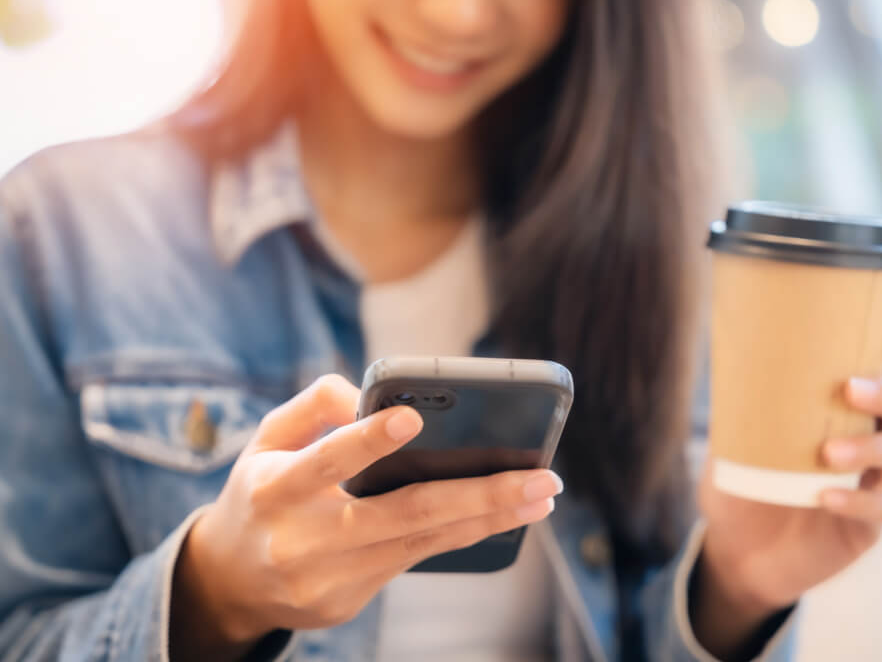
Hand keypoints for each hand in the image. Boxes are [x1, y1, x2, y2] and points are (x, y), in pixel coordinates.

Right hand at [169, 375, 562, 659]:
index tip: (414, 417)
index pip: (323, 461)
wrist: (227, 582)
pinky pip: (415, 560)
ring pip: (422, 542)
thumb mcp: (266, 441)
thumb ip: (312, 407)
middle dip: (478, 494)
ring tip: (540, 495)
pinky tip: (504, 516)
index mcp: (274, 490)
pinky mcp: (348, 602)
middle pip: (400, 514)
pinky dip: (461, 535)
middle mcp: (302, 540)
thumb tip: (369, 394)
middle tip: (540, 476)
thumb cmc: (260, 492)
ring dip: (488, 518)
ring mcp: (329, 579)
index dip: (367, 440)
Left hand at [693, 326, 881, 657]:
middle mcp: (870, 442)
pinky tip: (825, 497)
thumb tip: (729, 360)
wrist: (737, 552)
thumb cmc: (741, 486)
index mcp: (845, 414)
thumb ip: (740, 409)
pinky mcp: (866, 527)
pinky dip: (855, 499)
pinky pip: (876, 508)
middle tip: (849, 389)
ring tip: (828, 452)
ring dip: (871, 446)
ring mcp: (873, 484)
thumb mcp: (734, 443)